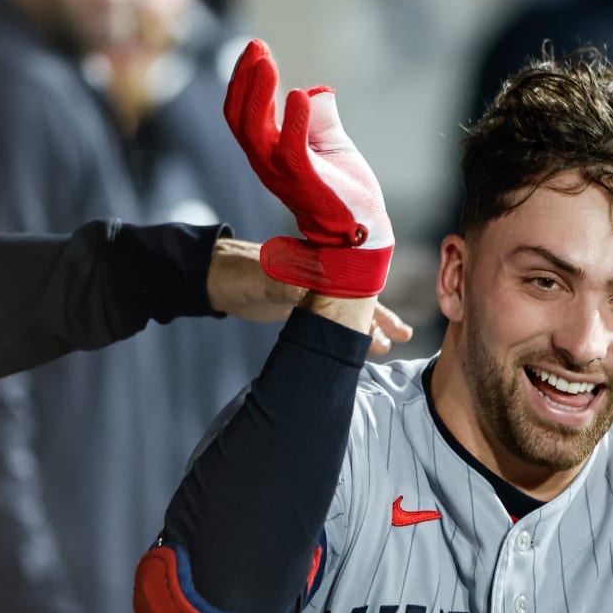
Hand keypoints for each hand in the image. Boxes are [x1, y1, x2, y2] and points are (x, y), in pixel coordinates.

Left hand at [205, 238, 412, 352]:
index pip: (354, 284)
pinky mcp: (296, 307)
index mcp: (316, 265)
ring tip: (387, 347)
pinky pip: (326, 320)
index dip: (374, 302)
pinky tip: (351, 346)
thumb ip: (291, 286)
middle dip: (380, 317)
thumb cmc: (236, 273)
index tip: (394, 322)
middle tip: (404, 335)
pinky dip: (340, 332)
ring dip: (364, 327)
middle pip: (356, 298)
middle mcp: (318, 276)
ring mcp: (309, 292)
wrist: (209, 278)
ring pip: (344, 312)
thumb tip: (320, 294)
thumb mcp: (263, 280)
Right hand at [223, 39, 393, 297]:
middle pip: (241, 119)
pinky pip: (292, 150)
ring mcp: (285, 176)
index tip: (256, 49)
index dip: (244, 81)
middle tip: (257, 46)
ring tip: (267, 62)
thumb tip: (316, 92)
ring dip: (259, 94)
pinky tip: (297, 96)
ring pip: (257, 132)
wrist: (363, 231)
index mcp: (270, 154)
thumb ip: (320, 119)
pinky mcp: (309, 184)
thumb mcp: (331, 146)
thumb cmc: (345, 190)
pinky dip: (293, 122)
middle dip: (245, 80)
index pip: (243, 115)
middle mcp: (269, 165)